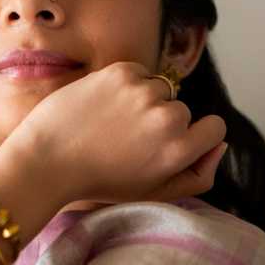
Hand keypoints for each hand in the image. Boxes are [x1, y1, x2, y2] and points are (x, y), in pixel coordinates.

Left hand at [7, 60, 227, 207]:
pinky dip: (125, 87)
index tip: (167, 144)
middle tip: (125, 142)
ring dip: (143, 102)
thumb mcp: (153, 193)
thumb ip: (197, 176)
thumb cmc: (98, 182)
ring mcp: (144, 91)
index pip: (215, 129)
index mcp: (178, 152)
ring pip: (161, 90)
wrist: (46, 162)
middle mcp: (167, 119)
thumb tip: (219, 145)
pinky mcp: (121, 71)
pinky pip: (139, 74)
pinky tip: (102, 107)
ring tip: (111, 125)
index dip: (193, 137)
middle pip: (182, 111)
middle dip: (160, 123)